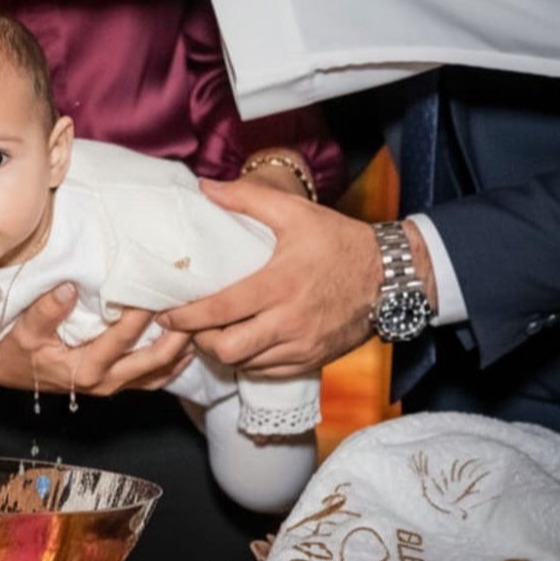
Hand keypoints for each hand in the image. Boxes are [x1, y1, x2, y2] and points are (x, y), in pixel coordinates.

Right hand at [0, 283, 193, 394]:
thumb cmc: (16, 350)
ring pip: (159, 373)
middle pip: (154, 361)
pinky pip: (153, 379)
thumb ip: (47, 310)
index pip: (122, 339)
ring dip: (181, 350)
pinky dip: (173, 365)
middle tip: (194, 307)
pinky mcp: (115, 383)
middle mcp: (105, 381)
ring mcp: (113, 385)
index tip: (156, 289)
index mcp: (85, 368)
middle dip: (178, 335)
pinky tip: (187, 348)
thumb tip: (70, 287)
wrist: (8, 371)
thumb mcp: (24, 330)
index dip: (141, 315)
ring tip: (200, 324)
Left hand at [160, 179, 382, 377]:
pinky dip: (249, 363)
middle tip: (190, 327)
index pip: (220, 310)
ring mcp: (302, 345)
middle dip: (200, 341)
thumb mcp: (296, 213)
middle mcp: (289, 321)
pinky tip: (242, 345)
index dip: (187, 318)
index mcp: (279, 284)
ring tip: (211, 335)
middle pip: (228, 348)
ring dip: (223, 353)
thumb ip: (248, 199)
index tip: (166, 315)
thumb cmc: (340, 241)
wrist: (393, 276)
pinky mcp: (313, 360)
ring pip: (246, 364)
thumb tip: (205, 187)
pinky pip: (268, 373)